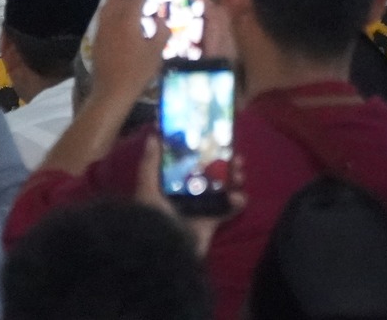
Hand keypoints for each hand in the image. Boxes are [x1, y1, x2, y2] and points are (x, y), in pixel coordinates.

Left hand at [84, 0, 168, 111]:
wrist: (111, 89)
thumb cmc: (137, 72)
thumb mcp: (156, 52)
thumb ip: (161, 32)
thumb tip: (160, 19)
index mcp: (128, 18)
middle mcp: (112, 16)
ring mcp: (102, 24)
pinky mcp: (97, 33)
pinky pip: (106, 9)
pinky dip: (116, 3)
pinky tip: (124, 10)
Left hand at [133, 133, 244, 256]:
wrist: (166, 253)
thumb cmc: (152, 218)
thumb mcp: (147, 189)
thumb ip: (150, 164)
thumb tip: (153, 134)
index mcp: (167, 182)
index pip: (184, 160)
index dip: (196, 148)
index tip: (209, 134)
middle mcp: (184, 192)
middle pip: (207, 171)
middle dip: (222, 161)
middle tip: (233, 153)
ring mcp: (200, 206)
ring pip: (222, 186)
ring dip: (233, 177)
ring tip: (239, 171)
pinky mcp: (212, 221)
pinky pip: (228, 209)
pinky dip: (236, 202)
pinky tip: (239, 196)